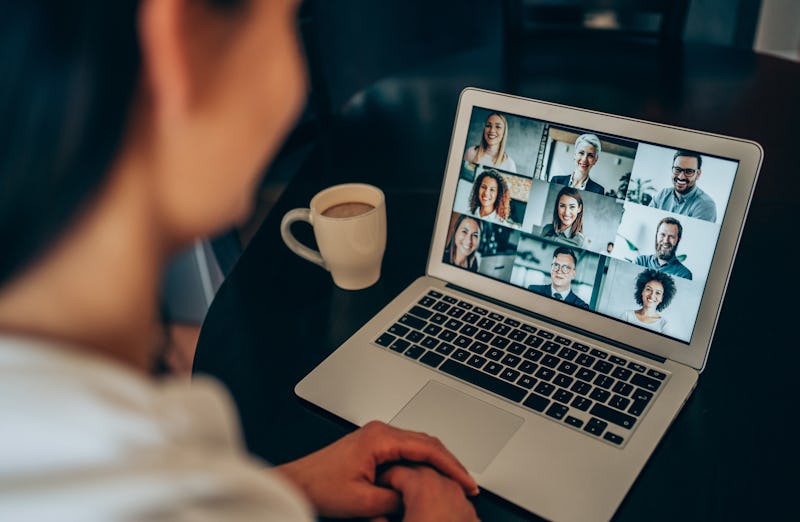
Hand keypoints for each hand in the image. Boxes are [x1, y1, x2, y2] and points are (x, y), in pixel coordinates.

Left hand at [276, 420, 477, 517]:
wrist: (297, 482)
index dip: (452, 466)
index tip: (467, 482)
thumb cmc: (321, 486)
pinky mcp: (373, 444)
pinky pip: (406, 449)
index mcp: (380, 439)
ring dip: (437, 463)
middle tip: (466, 484)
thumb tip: (418, 499)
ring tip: (453, 482)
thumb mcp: (364, 502)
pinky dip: (422, 462)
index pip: (428, 449)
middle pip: (427, 442)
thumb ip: (397, 499)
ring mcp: (377, 436)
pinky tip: (429, 477)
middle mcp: (380, 431)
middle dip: (450, 463)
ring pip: (418, 445)